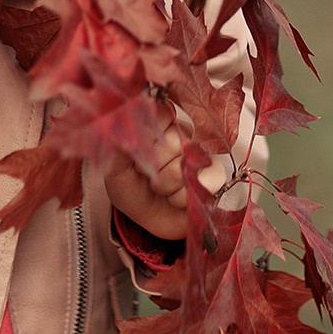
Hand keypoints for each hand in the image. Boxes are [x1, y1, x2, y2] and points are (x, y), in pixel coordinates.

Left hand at [104, 107, 189, 240]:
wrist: (149, 220)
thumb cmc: (133, 189)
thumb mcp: (116, 170)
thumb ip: (119, 148)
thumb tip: (120, 125)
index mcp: (161, 122)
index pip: (160, 113)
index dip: (146, 138)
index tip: (136, 155)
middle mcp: (184, 132)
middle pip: (170, 143)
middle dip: (153, 169)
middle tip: (147, 176)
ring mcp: (202, 152)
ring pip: (181, 168)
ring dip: (164, 187)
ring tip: (161, 189)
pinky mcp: (217, 175)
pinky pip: (199, 184)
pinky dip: (180, 199)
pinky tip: (175, 198)